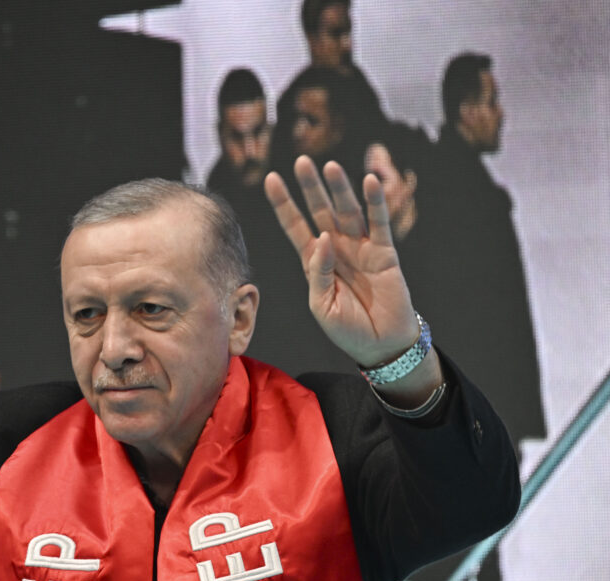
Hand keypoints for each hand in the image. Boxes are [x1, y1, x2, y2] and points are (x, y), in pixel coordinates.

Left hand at [265, 155, 441, 403]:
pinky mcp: (384, 252)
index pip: (295, 226)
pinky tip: (368, 181)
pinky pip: (379, 223)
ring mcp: (360, 248)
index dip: (284, 204)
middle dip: (310, 187)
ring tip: (329, 166)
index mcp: (315, 261)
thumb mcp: (321, 306)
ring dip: (339, 189)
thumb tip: (322, 239)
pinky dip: (375, 202)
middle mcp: (336, 248)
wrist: (381, 345)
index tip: (270, 179)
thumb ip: (317, 273)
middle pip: (320, 211)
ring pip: (347, 212)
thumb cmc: (348, 329)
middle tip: (301, 161)